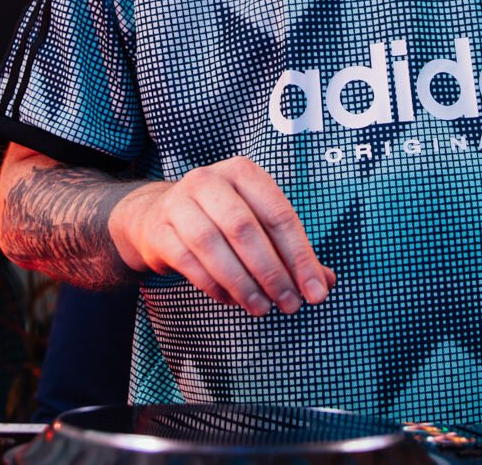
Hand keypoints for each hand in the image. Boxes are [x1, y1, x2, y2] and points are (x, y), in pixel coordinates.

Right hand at [110, 156, 335, 316]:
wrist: (158, 217)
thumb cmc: (219, 220)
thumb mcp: (256, 223)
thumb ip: (290, 251)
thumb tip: (324, 282)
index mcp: (243, 173)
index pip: (279, 214)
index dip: (301, 256)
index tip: (316, 291)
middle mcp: (209, 180)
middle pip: (245, 229)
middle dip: (271, 272)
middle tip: (289, 304)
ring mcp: (179, 203)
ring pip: (213, 245)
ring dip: (242, 283)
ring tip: (261, 307)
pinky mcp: (159, 230)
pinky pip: (188, 262)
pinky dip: (214, 285)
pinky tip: (231, 300)